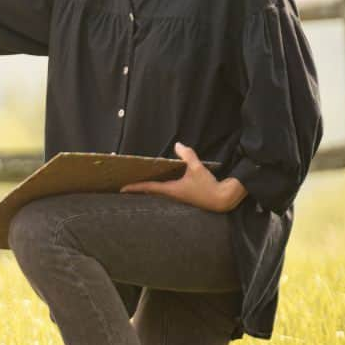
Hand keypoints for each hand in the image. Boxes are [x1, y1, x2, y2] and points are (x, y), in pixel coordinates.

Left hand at [120, 141, 247, 212]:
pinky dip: (159, 186)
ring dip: (148, 188)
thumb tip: (178, 144)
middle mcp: (172, 195)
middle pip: (150, 192)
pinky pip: (166, 191)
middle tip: (126, 185)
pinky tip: (160, 181)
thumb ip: (188, 155)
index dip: (135, 188)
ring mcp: (177, 197)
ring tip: (138, 182)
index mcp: (171, 190)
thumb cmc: (208, 186)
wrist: (222, 200)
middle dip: (138, 188)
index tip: (122, 189)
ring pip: (158, 192)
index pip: (149, 188)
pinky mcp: (184, 196)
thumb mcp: (197, 168)